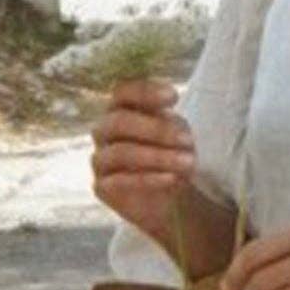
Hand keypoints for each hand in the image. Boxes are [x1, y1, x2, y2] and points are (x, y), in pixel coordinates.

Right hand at [91, 80, 201, 248]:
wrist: (169, 197)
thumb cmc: (171, 155)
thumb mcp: (177, 134)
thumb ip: (171, 122)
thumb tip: (168, 116)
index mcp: (120, 109)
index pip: (123, 92)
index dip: (145, 92)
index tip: (174, 97)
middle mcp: (104, 131)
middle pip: (119, 122)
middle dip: (156, 130)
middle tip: (188, 140)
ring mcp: (100, 159)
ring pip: (121, 152)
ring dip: (158, 157)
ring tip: (188, 163)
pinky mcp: (102, 187)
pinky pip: (119, 181)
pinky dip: (149, 179)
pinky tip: (171, 178)